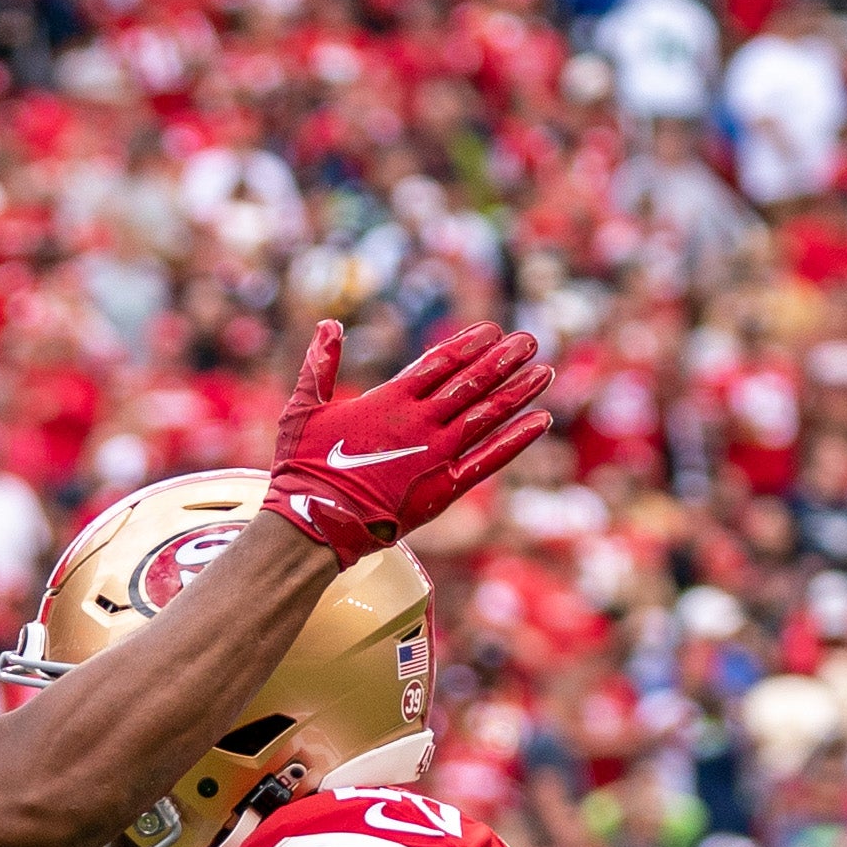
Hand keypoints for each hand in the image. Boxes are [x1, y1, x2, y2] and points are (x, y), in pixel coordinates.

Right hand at [258, 318, 553, 565]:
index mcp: (389, 400)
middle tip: (529, 340)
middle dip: (502, 359)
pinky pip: (489, 460)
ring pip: (487, 415)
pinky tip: (541, 421)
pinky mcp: (444, 488)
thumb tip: (327, 325)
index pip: (439, 362)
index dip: (468, 344)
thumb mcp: (302, 409)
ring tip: (543, 370)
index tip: (492, 330)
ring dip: (517, 391)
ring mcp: (436, 454)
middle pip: (471, 383)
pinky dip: (516, 440)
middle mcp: (420, 422)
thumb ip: (320, 365)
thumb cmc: (302, 466)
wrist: (314, 520)